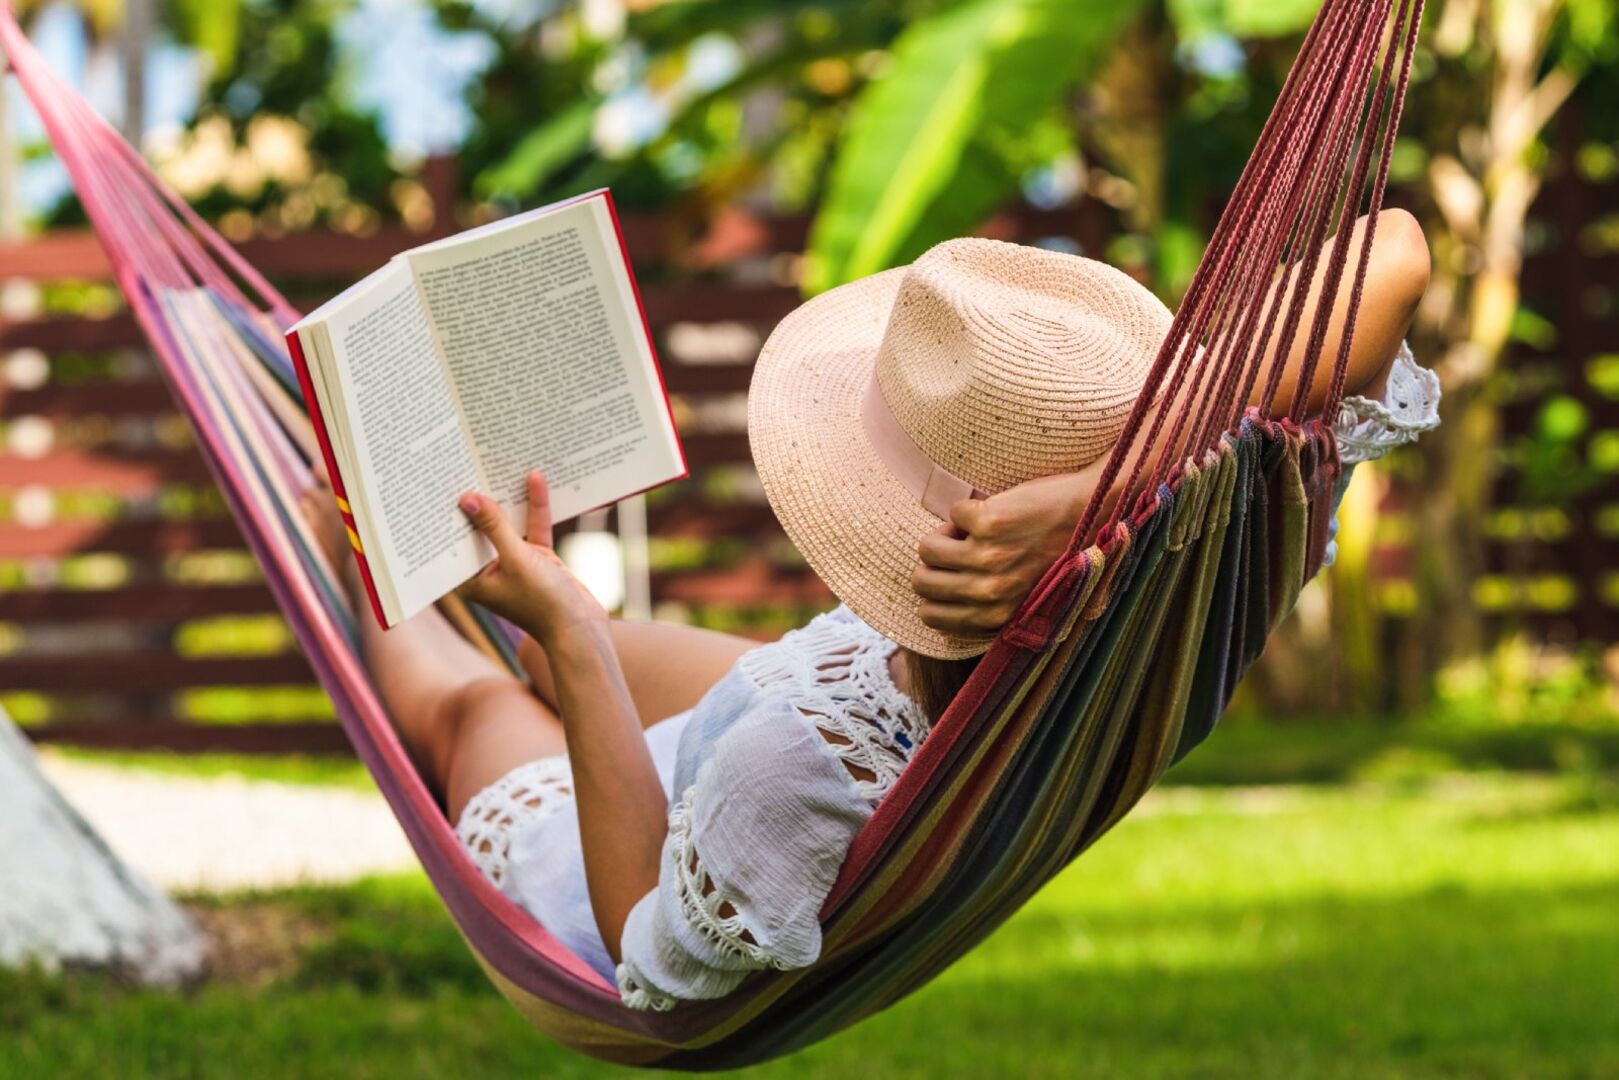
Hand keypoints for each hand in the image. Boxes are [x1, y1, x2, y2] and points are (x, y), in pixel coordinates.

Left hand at [455, 471, 606, 644]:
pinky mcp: (539, 560)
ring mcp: (515, 564)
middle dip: (481, 500)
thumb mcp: (517, 559)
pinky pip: (533, 528)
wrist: (582, 629)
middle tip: (469, 464)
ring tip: (501, 465)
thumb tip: (469, 499)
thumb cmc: (543, 603)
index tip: (444, 482)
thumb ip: (494, 527)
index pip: (455, 540)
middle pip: (481, 528)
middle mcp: (489, 571)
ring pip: (509, 525)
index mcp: (471, 580)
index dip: (450, 513)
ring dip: (510, 500)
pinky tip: (535, 480)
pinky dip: (535, 508)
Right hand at [911, 467, 1101, 635]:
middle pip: (921, 581)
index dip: (934, 591)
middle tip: (959, 548)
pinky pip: (953, 513)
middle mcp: (990, 592)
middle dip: (934, 562)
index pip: (931, 616)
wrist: (1092, 513)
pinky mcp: (989, 523)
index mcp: (996, 617)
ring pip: (928, 548)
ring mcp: (988, 557)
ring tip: (974, 530)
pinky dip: (969, 508)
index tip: (952, 574)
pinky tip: (995, 511)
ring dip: (946, 533)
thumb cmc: (1061, 555)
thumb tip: (937, 613)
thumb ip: (991, 612)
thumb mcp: (1028, 599)